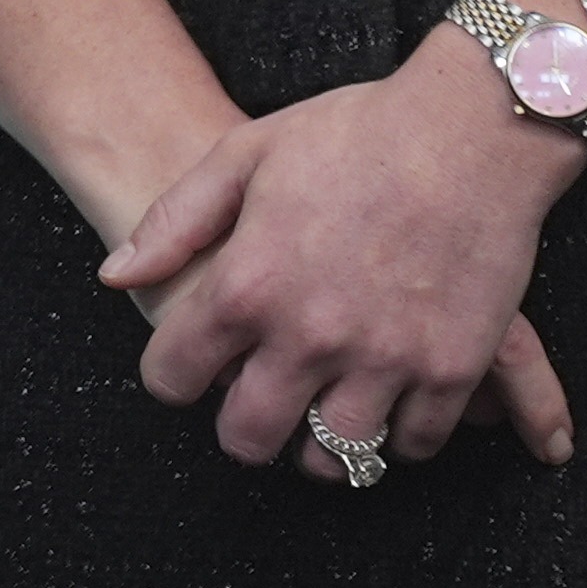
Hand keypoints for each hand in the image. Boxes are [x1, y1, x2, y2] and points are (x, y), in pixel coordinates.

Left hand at [98, 28, 582, 478]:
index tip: (185, 372)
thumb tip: (116, 277)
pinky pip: (414, 442)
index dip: (170, 378)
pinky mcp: (452, 368)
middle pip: (249, 436)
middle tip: (252, 413)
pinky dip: (397, 435)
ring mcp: (384, 358)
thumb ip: (174, 223)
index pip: (175, 375)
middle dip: (241, 431)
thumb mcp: (243, 155)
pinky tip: (387, 407)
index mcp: (247, 284)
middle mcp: (309, 334)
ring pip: (335, 458)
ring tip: (318, 420)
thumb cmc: (353, 132)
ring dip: (321, 448)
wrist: (470, 129)